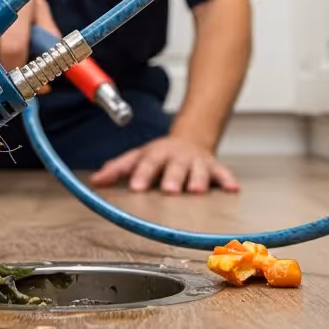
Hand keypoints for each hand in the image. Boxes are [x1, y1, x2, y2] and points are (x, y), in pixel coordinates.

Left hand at [90, 135, 239, 194]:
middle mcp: (177, 156)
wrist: (191, 138)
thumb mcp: (138, 156)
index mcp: (156, 154)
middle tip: (169, 190)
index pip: (146, 163)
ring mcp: (196, 161)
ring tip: (197, 191)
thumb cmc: (160, 155)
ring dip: (198, 179)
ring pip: (198, 170)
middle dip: (172, 177)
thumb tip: (95, 181)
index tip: (136, 187)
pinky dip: (227, 180)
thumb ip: (118, 169)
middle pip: (174, 167)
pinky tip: (233, 188)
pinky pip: (223, 173)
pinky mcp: (214, 167)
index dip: (141, 175)